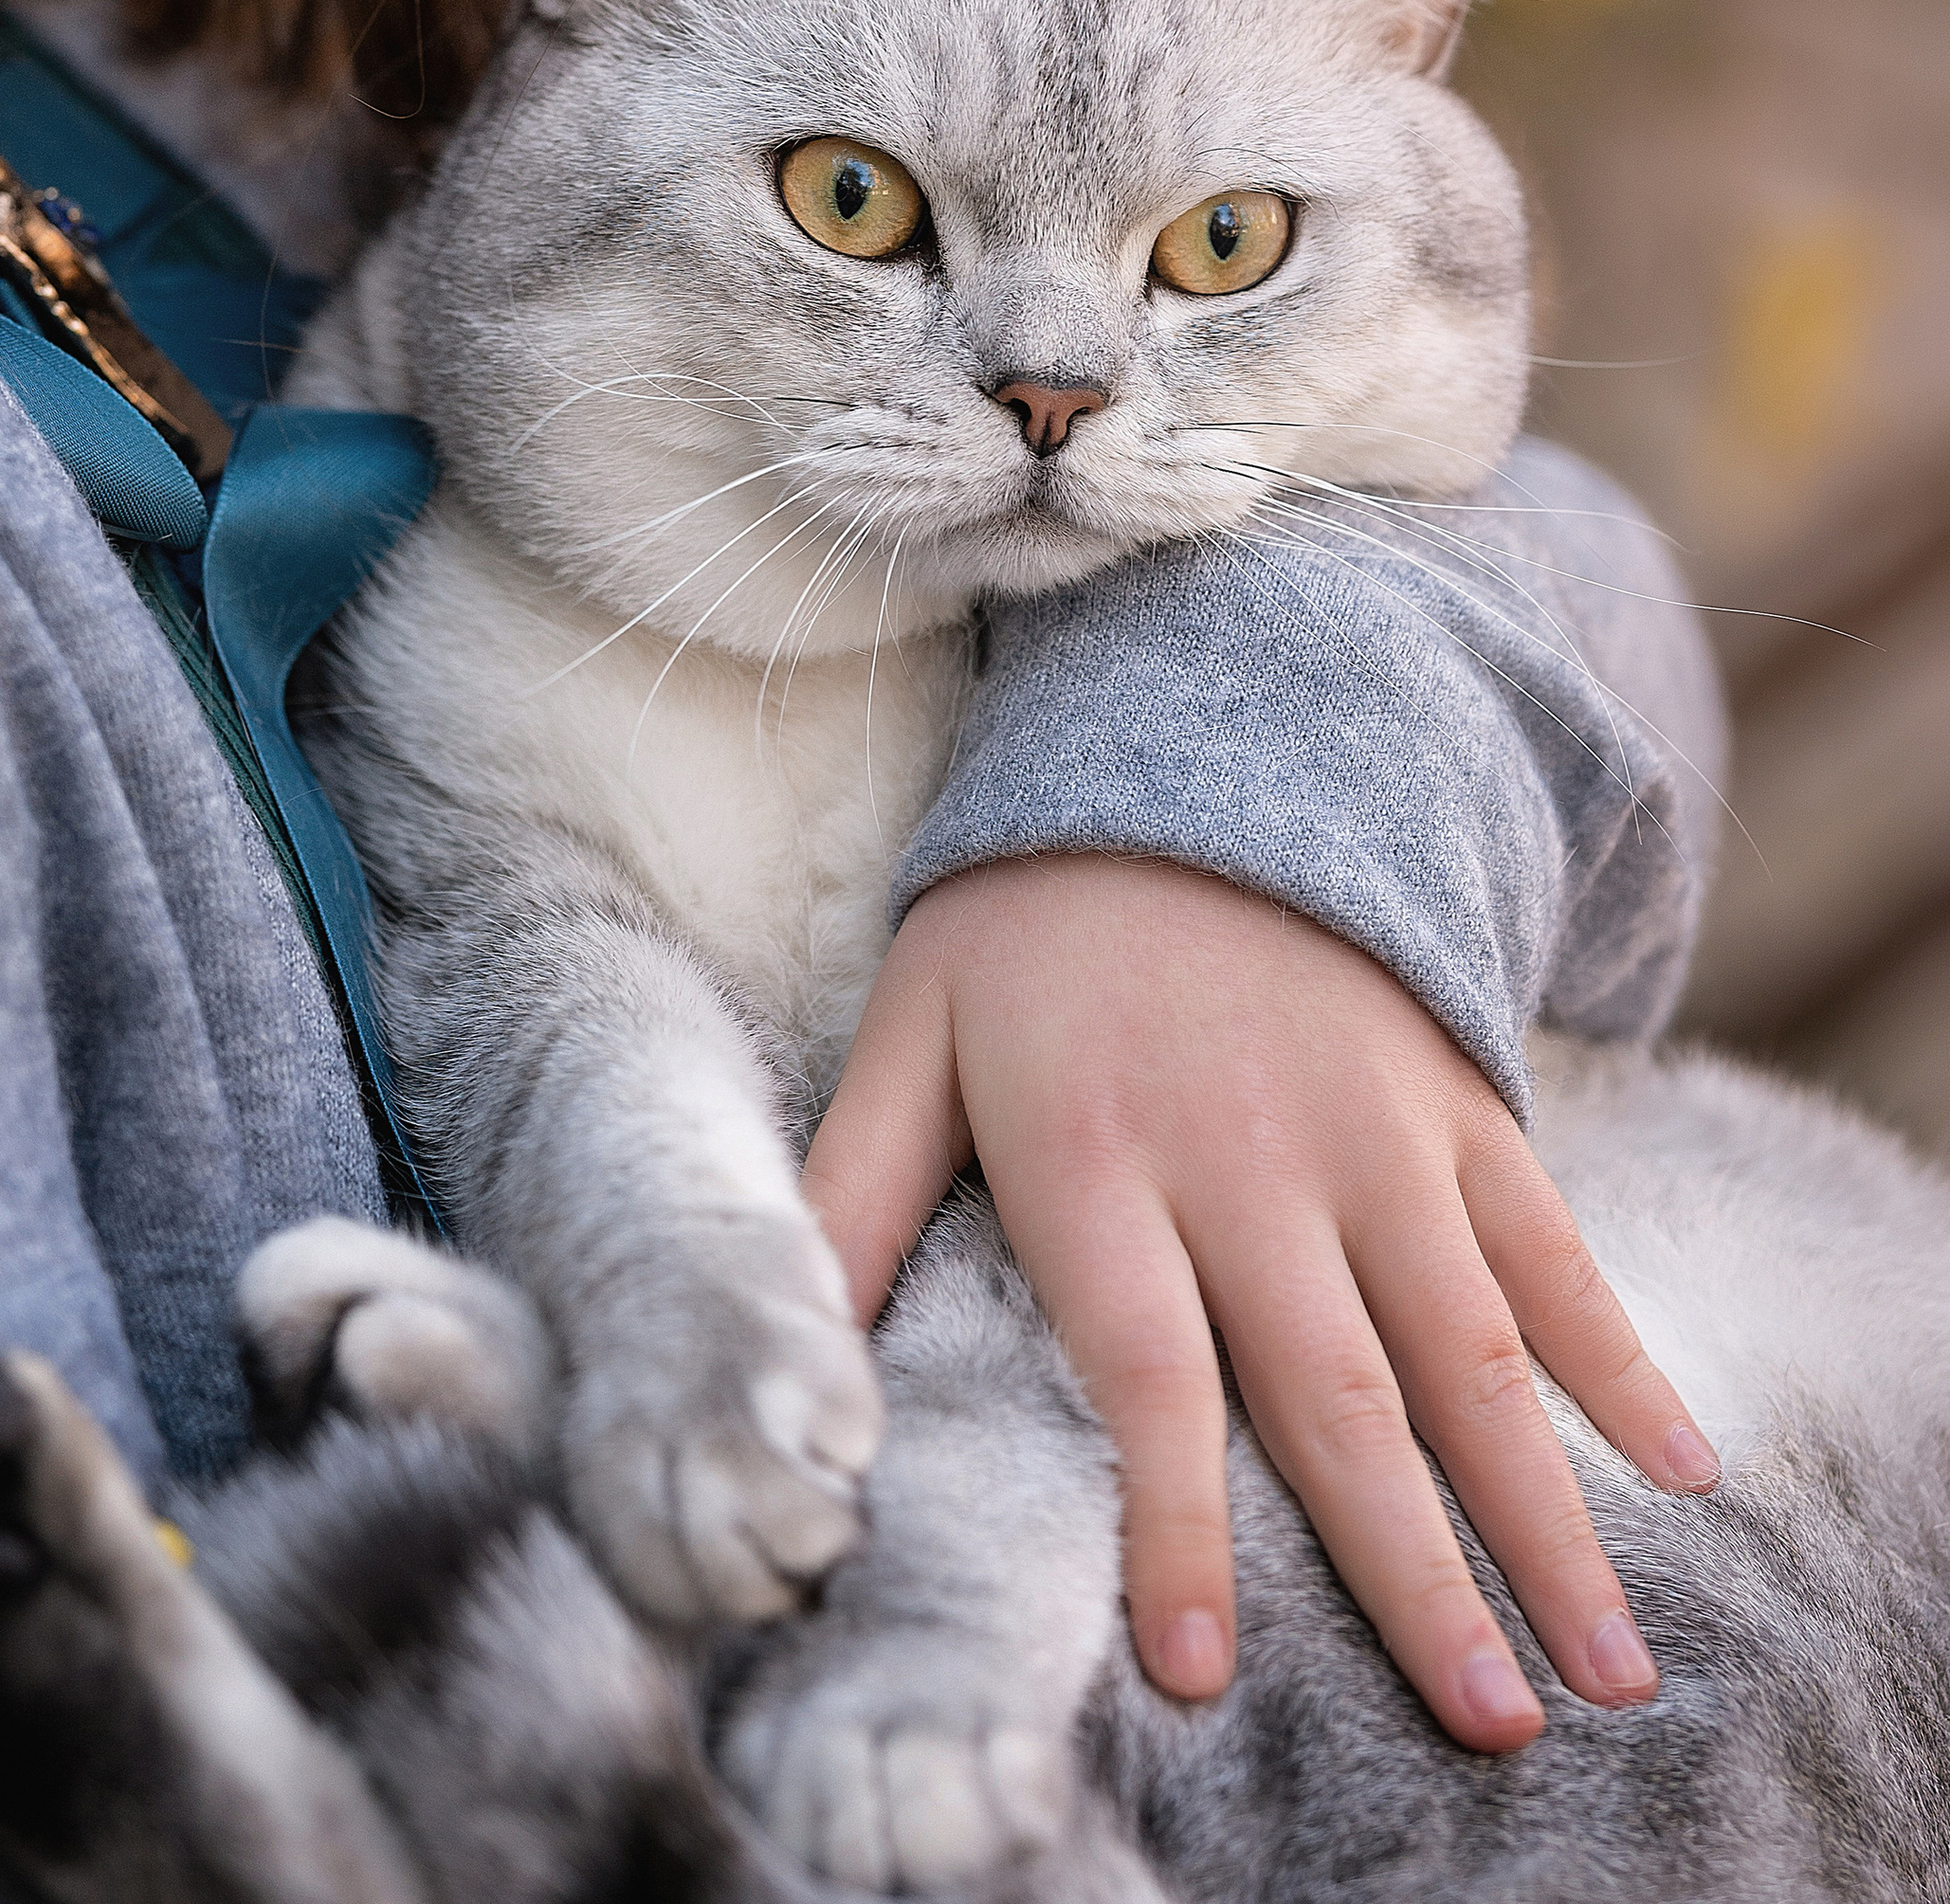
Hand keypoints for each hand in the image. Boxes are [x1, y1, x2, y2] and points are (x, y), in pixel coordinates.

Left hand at [801, 854, 1722, 1752]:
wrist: (1187, 735)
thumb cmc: (1025, 920)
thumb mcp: (908, 1030)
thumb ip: (843, 1193)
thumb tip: (780, 1368)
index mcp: (1096, 1152)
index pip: (1146, 1370)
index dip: (1172, 1522)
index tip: (1198, 1669)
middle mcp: (1249, 1154)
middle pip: (1339, 1394)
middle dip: (1413, 1575)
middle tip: (1482, 1728)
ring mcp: (1373, 1128)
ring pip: (1472, 1348)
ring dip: (1544, 1514)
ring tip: (1602, 1668)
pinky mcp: (1456, 1098)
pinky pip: (1553, 1243)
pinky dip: (1627, 1356)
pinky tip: (1683, 1472)